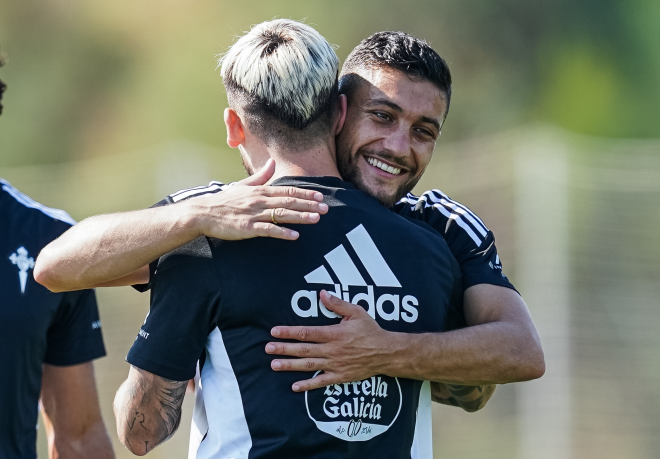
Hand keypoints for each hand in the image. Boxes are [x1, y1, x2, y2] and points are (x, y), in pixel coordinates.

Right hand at [189, 158, 328, 240]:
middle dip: (309, 205)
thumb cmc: (224, 201)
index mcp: (260, 190)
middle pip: (289, 202)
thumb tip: (272, 162)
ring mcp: (254, 214)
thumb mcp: (243, 185)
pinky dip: (282, 232)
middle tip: (325, 208)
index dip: (305, 194)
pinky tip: (294, 235)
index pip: (288, 191)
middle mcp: (260, 200)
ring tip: (316, 219)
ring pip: (282, 214)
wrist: (203, 213)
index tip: (320, 197)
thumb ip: (261, 176)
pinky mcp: (247, 228)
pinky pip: (268, 230)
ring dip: (300, 217)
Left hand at [266, 290, 391, 391]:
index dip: (289, 332)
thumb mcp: (357, 312)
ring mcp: (335, 364)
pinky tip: (294, 387)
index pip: (307, 332)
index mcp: (334, 333)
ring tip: (274, 365)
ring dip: (290, 365)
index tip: (274, 331)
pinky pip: (321, 382)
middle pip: (303, 349)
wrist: (386, 353)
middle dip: (284, 349)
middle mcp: (332, 350)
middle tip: (268, 349)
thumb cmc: (371, 331)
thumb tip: (322, 294)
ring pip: (309, 365)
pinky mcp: (340, 376)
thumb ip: (338, 304)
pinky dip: (308, 385)